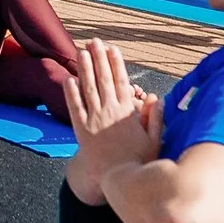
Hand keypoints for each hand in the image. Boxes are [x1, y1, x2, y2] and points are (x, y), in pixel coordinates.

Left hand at [64, 39, 160, 170]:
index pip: (121, 82)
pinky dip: (71, 93)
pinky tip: (68, 79)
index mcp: (127, 112)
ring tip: (81, 52)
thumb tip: (154, 96)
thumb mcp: (154, 140)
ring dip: (84, 69)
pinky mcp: (81, 131)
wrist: (116, 180)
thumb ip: (155, 118)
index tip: (113, 49)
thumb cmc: (138, 162)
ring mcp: (94, 120)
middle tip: (94, 41)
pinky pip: (74, 108)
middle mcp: (109, 112)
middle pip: (103, 79)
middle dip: (98, 58)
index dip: (116, 63)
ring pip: (88, 89)